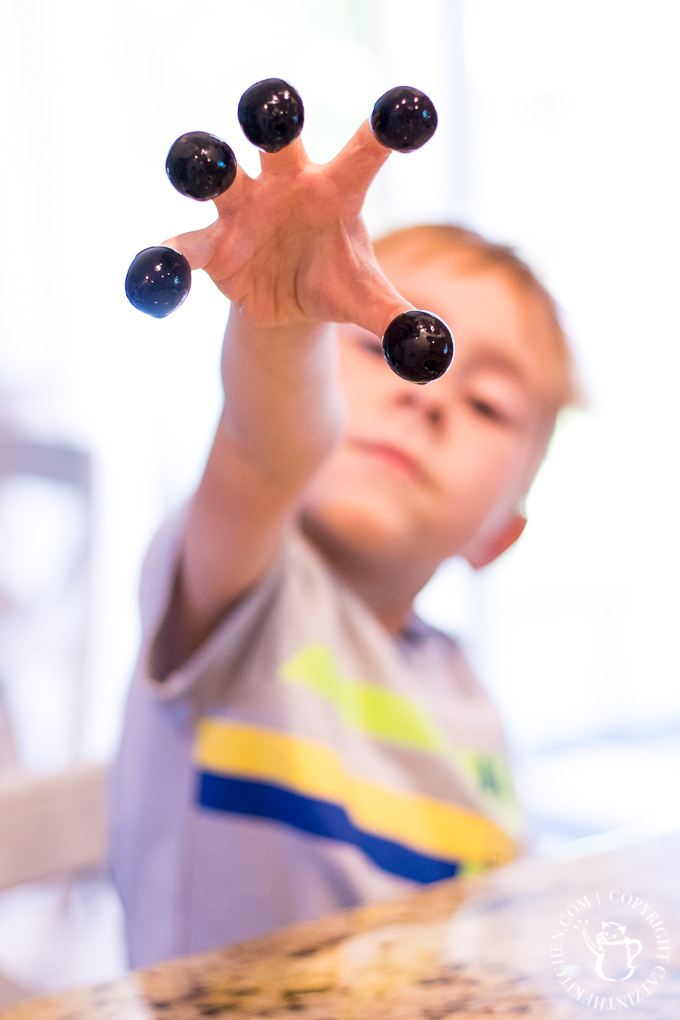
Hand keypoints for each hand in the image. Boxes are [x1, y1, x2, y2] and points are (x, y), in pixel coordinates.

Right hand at [164, 122, 410, 337]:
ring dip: (204, 165)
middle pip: (275, 139)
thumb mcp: (367, 301)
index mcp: (335, 189)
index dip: (383, 132)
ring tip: (200, 167)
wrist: (287, 302)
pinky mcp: (210, 244)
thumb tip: (432, 353)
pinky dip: (164, 265)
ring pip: (217, 173)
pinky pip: (181, 248)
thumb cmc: (334, 281)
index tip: (406, 114)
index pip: (363, 154)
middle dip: (271, 121)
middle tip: (270, 112)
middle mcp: (285, 183)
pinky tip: (152, 283)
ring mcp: (242, 207)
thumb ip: (397, 320)